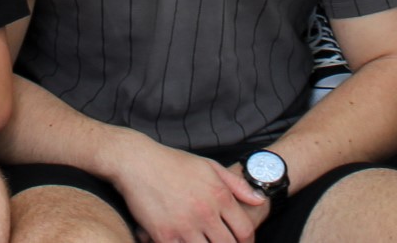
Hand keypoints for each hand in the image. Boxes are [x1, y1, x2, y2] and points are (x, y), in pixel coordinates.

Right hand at [106, 135, 266, 242]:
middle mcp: (205, 212)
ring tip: (202, 240)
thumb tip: (259, 200)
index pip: (244, 230)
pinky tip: (184, 241)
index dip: (247, 242)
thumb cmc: (173, 163)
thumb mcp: (209, 166)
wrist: (137, 161)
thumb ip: (237, 185)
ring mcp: (185, 225)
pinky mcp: (164, 235)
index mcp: (219, 195)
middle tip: (221, 242)